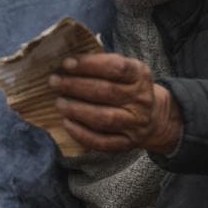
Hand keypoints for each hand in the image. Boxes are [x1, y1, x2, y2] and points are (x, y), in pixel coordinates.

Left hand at [49, 53, 182, 154]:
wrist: (153, 118)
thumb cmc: (126, 88)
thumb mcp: (123, 71)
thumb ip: (100, 64)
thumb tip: (66, 64)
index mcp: (140, 76)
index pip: (117, 67)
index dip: (89, 64)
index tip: (66, 63)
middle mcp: (141, 99)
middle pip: (107, 92)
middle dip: (76, 86)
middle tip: (55, 82)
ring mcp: (135, 124)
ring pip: (104, 118)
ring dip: (77, 110)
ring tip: (59, 103)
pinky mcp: (126, 143)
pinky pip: (102, 142)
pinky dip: (81, 134)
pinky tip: (67, 124)